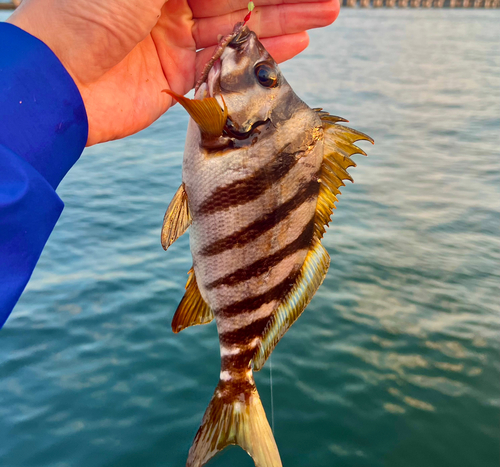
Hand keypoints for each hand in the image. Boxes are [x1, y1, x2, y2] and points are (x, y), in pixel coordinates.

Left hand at [8, 0, 338, 145]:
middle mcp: (174, 1)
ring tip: (325, 13)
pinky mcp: (183, 77)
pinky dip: (261, 56)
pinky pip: (231, 65)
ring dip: (284, 21)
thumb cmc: (88, 10)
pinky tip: (294, 44)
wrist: (57, 82)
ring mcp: (179, 39)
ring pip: (243, 29)